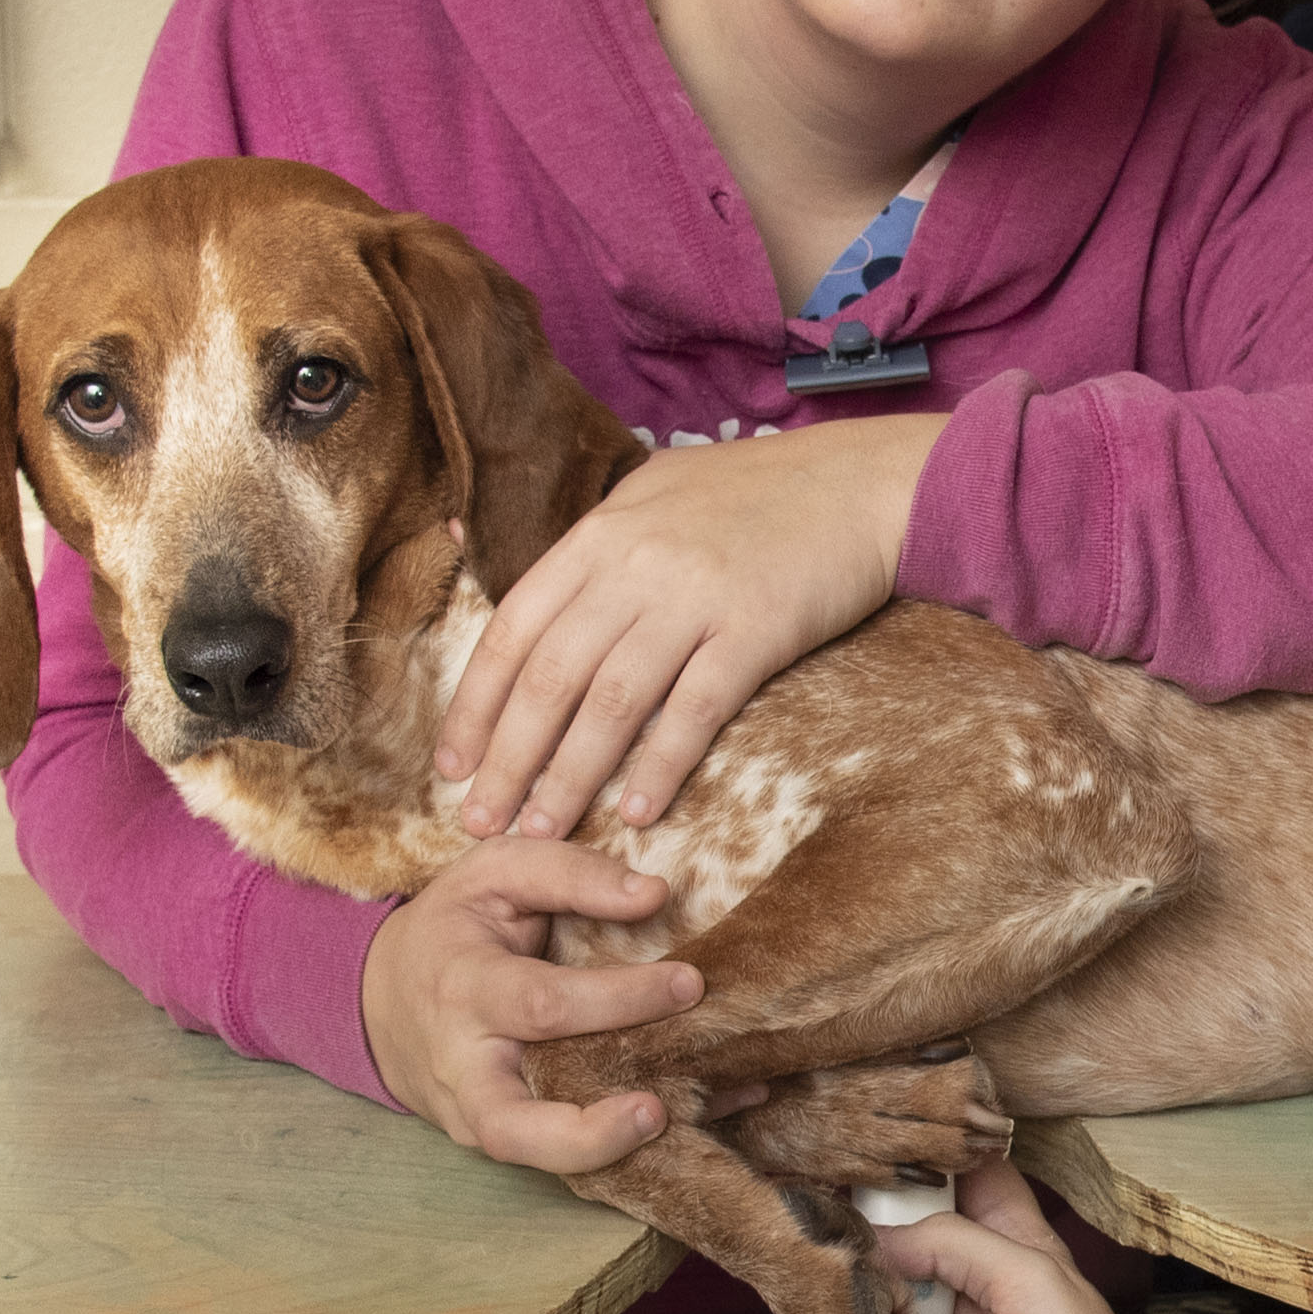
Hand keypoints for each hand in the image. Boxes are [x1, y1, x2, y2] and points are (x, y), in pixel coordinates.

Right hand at [362, 840, 702, 1169]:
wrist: (381, 998)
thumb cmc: (454, 928)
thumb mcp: (495, 874)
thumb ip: (571, 874)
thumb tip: (655, 895)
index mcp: (465, 989)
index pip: (543, 1005)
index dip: (619, 1000)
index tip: (689, 983)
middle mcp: (464, 1065)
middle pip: (514, 1122)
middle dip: (589, 1130)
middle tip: (658, 1110)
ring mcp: (473, 1113)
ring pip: (527, 1157)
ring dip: (600, 1155)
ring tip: (670, 1123)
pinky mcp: (492, 1139)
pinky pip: (555, 1158)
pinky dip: (626, 1147)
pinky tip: (700, 1114)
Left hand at [441, 416, 941, 838]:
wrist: (859, 483)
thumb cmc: (756, 495)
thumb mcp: (655, 495)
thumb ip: (594, 547)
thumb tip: (529, 595)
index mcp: (600, 536)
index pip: (514, 629)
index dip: (477, 703)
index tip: (452, 764)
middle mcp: (635, 566)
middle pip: (551, 677)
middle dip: (508, 758)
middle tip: (481, 821)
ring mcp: (694, 597)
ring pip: (612, 702)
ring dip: (570, 775)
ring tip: (542, 830)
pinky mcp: (754, 630)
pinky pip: (695, 709)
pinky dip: (660, 765)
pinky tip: (634, 812)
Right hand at [872, 1164, 1217, 1313]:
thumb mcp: (1033, 1283)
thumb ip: (956, 1242)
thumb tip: (880, 1235)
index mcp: (1011, 1247)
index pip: (958, 1178)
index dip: (916, 1159)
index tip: (862, 1144)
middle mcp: (970, 1291)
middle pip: (897, 1237)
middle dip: (861, 1231)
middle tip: (829, 1229)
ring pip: (868, 1302)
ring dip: (848, 1301)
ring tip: (840, 1300)